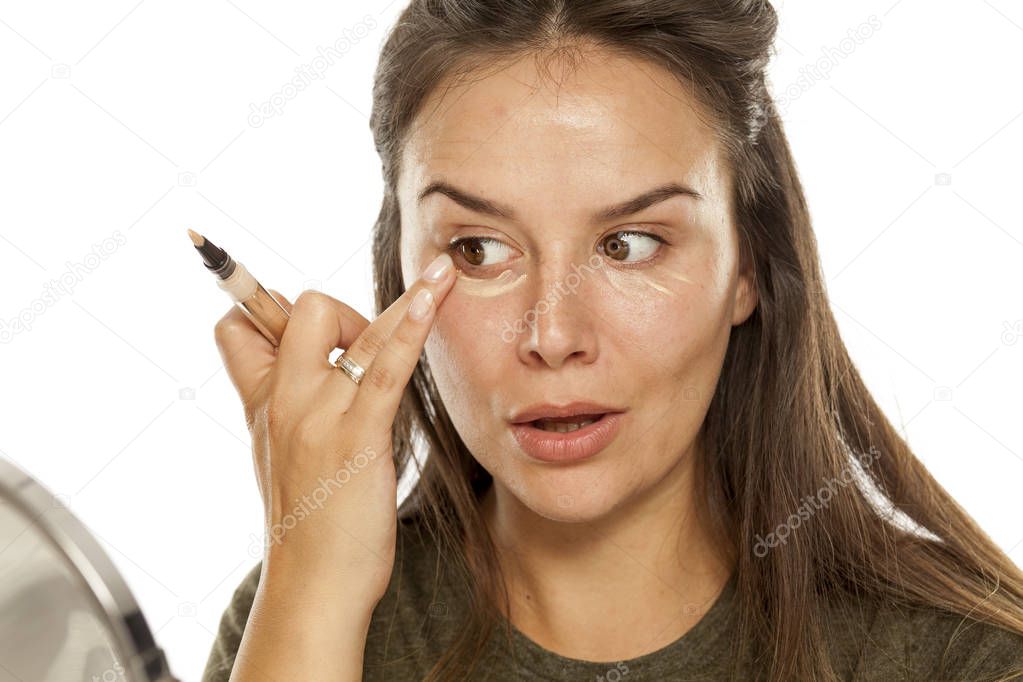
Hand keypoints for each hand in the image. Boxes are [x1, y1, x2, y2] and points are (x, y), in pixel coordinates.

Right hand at [213, 252, 455, 604]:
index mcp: (261, 403)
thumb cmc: (306, 522)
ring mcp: (319, 414)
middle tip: (363, 348)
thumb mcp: (276, 456)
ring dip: (405, 300)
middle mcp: (284, 400)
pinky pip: (385, 364)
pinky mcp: (358, 435)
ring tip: (443, 271)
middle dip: (338, 310)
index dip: (264, 310)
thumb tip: (299, 367)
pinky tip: (435, 297)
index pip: (237, 327)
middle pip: (301, 309)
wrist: (314, 583)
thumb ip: (283, 405)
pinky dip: (412, 326)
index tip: (295, 319)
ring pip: (349, 329)